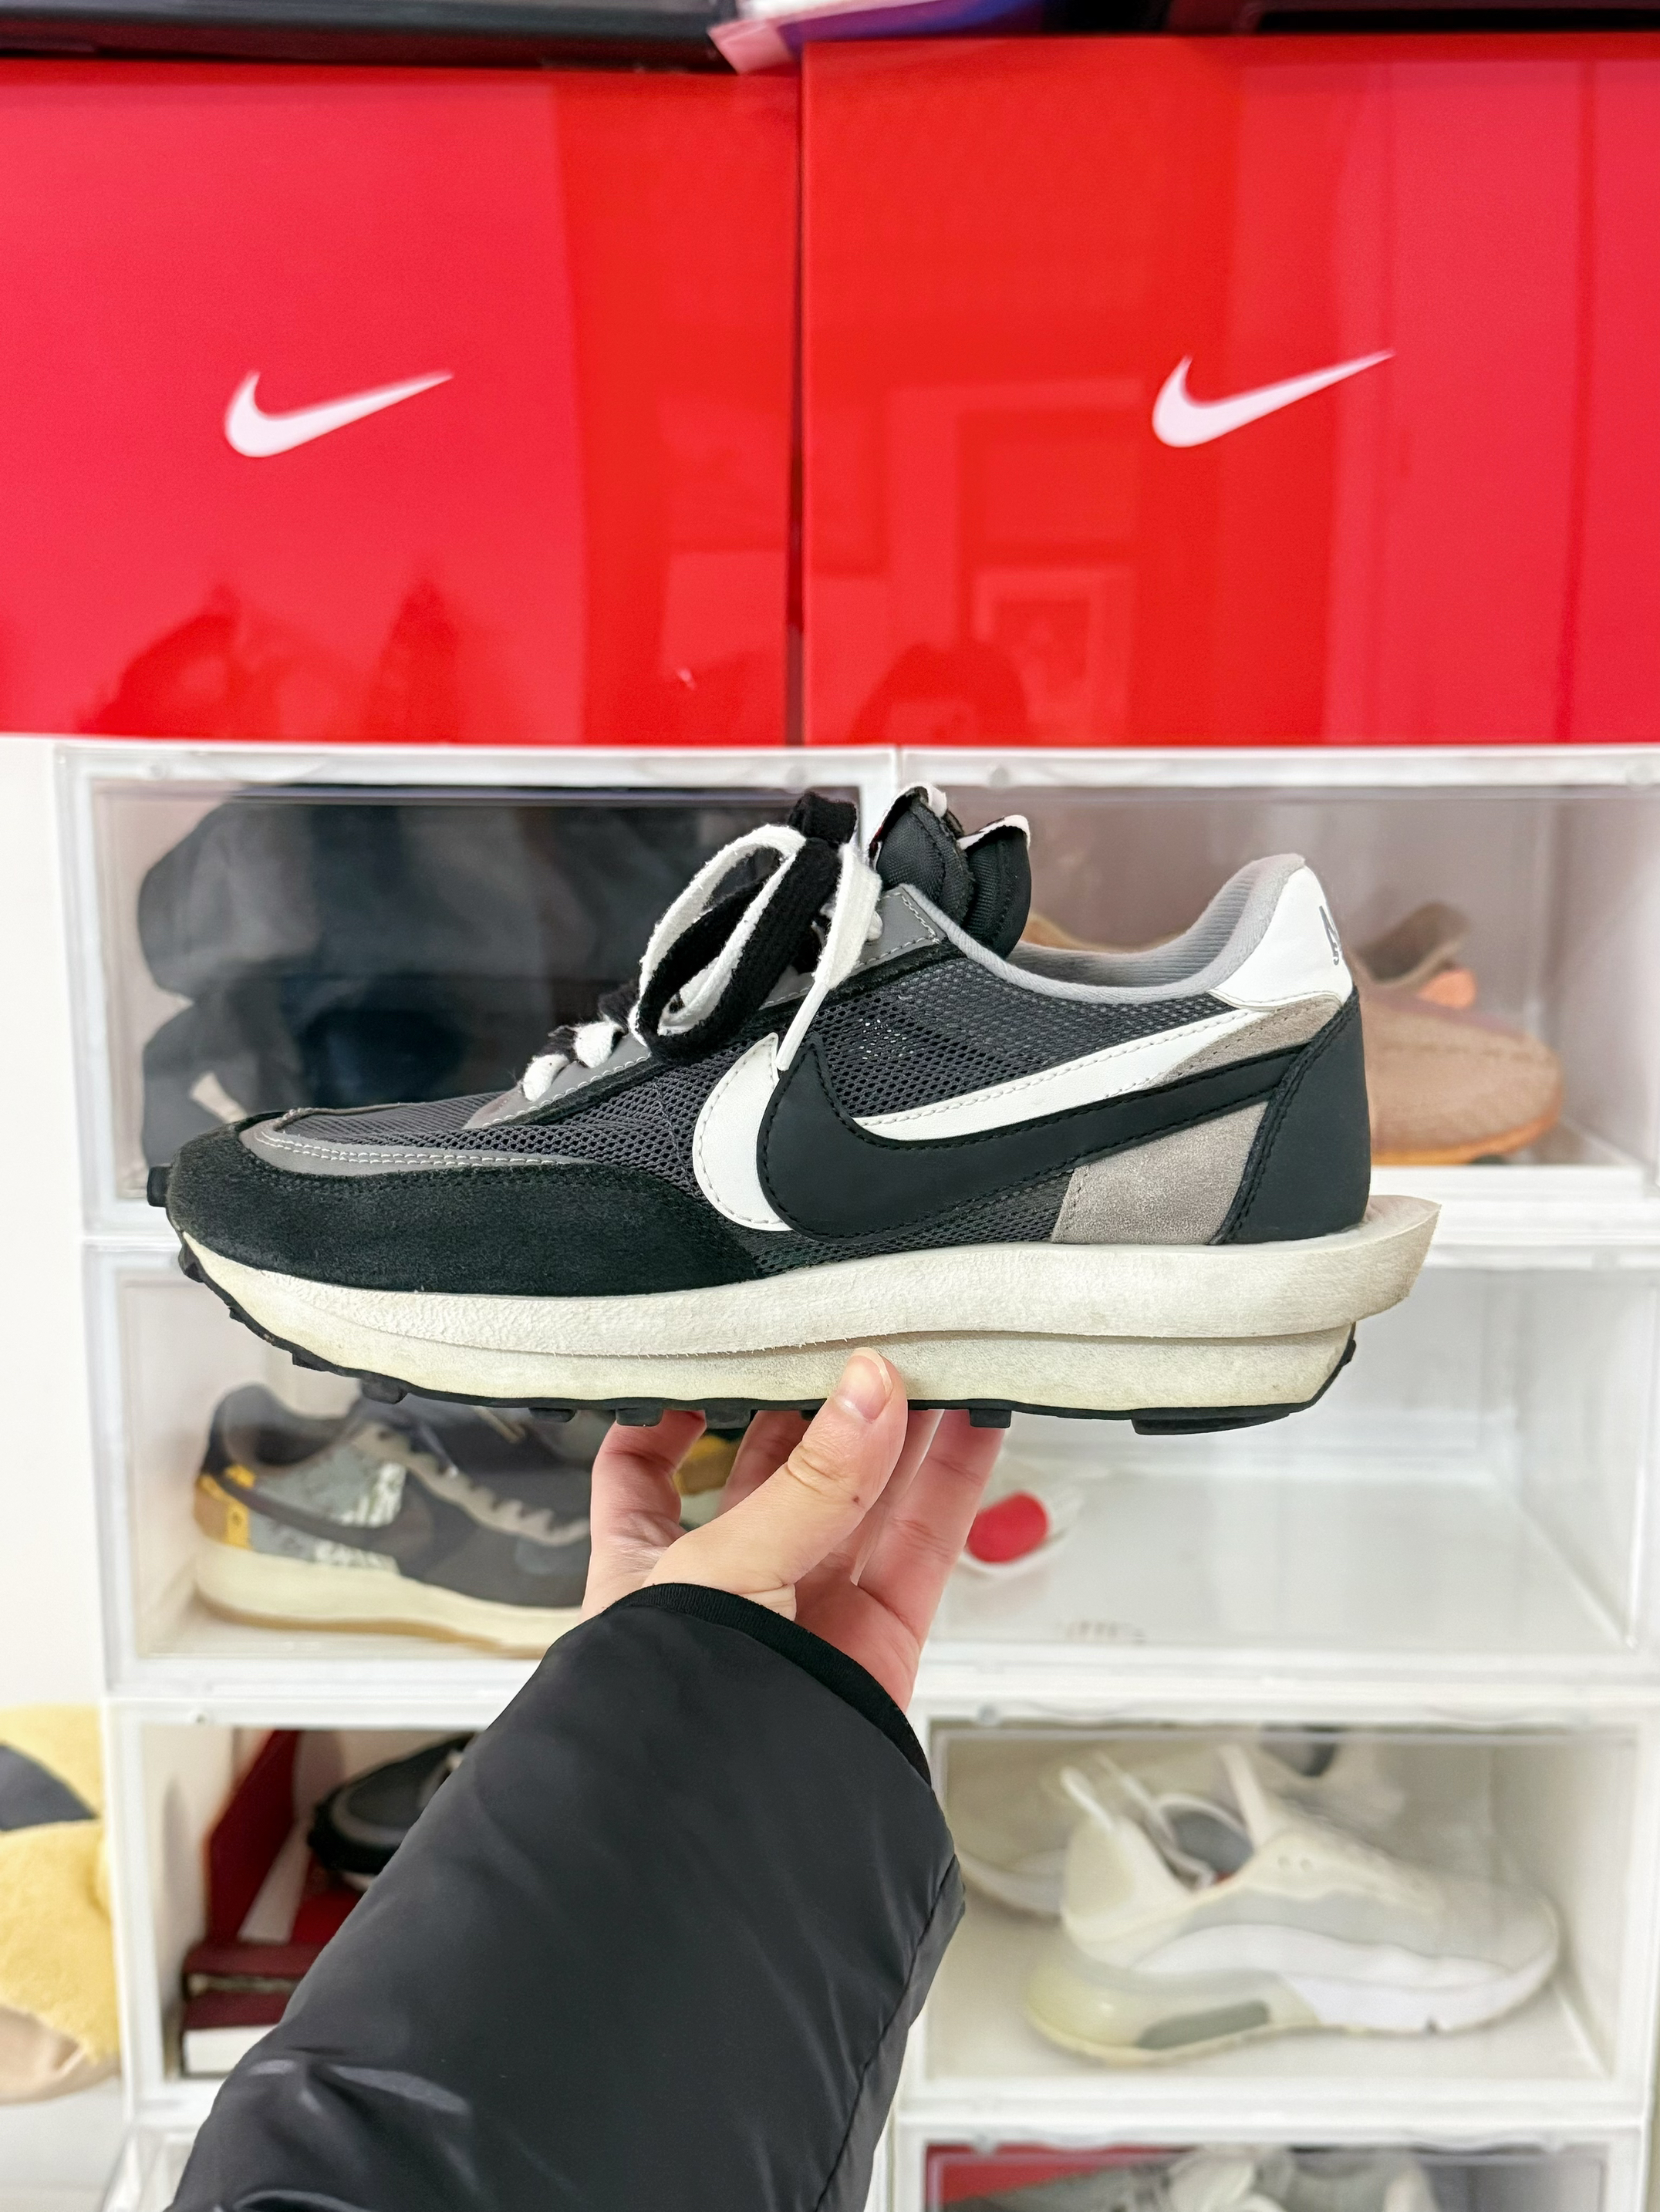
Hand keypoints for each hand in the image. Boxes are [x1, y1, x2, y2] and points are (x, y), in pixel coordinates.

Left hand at [582, 1353, 1002, 1707]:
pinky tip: (973, 1425)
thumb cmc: (672, 1710)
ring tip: (933, 1359)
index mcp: (648, 1565)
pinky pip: (921, 1545)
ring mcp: (807, 1612)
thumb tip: (868, 1388)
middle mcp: (728, 1586)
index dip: (676, 1413)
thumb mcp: (725, 1564)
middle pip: (778, 1469)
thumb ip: (810, 1480)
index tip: (718, 1356)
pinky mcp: (878, 1641)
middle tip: (863, 1337)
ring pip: (860, 1498)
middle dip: (821, 1404)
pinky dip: (952, 1483)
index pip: (645, 1471)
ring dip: (899, 1429)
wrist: (730, 1832)